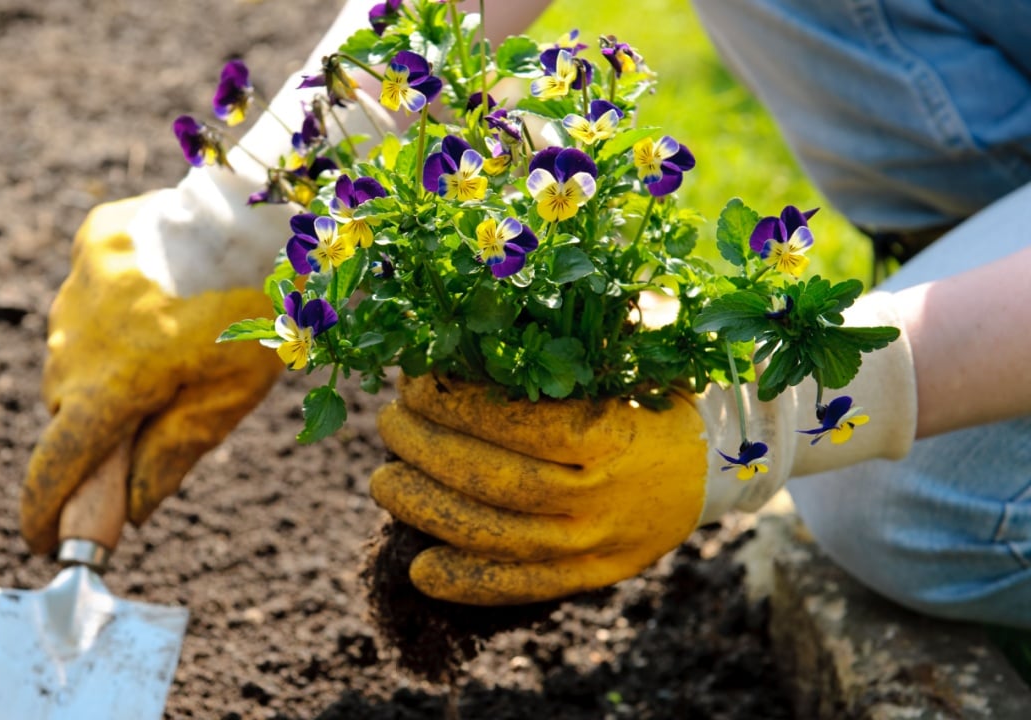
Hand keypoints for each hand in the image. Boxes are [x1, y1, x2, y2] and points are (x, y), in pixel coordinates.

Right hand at [20, 194, 281, 553]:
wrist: (266, 217)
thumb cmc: (260, 315)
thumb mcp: (227, 399)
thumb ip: (169, 456)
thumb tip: (131, 512)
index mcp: (112, 386)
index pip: (56, 464)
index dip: (44, 510)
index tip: (43, 538)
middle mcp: (76, 340)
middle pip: (67, 406)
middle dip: (95, 424)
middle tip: (144, 414)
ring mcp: (78, 286)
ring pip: (72, 350)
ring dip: (101, 364)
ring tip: (163, 343)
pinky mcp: (93, 242)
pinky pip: (86, 293)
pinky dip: (112, 308)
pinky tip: (157, 297)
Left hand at [370, 293, 916, 604]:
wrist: (714, 470)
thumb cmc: (653, 398)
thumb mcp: (629, 357)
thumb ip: (576, 334)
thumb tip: (492, 291)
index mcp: (612, 435)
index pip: (518, 423)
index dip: (457, 405)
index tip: (414, 382)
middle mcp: (603, 496)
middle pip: (496, 480)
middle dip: (428, 451)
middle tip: (387, 423)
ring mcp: (596, 544)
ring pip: (497, 536)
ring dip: (428, 510)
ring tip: (383, 480)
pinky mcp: (591, 577)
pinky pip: (522, 587)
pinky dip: (467, 583)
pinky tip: (418, 569)